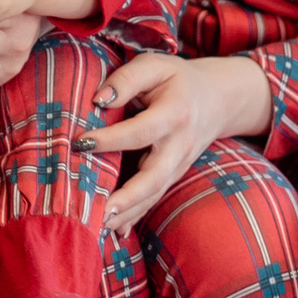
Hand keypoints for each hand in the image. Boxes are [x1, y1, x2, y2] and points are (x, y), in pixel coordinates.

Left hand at [82, 54, 273, 237]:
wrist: (217, 99)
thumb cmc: (177, 79)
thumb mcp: (155, 65)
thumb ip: (126, 79)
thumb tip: (98, 100)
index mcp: (175, 113)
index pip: (140, 131)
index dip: (110, 138)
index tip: (80, 142)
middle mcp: (179, 145)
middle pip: (154, 176)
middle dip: (127, 196)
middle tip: (99, 210)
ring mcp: (178, 165)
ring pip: (153, 194)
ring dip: (128, 213)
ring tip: (100, 227)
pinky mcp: (172, 175)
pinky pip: (154, 198)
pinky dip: (135, 216)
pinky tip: (115, 231)